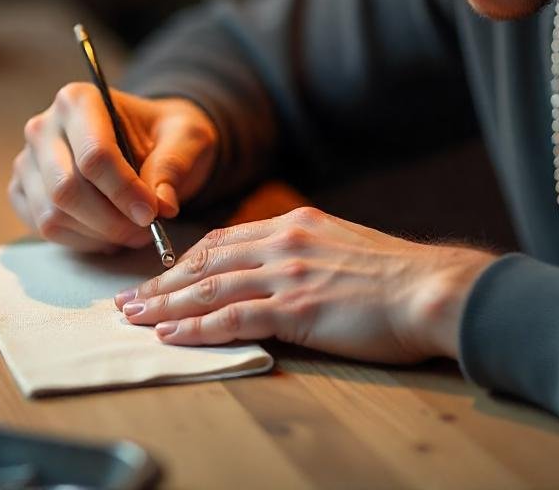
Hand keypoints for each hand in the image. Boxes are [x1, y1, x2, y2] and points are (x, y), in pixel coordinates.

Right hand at [9, 85, 217, 252]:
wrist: (145, 140)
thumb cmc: (163, 135)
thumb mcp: (186, 137)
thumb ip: (174, 165)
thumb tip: (161, 205)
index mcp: (79, 100)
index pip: (94, 155)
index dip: (124, 192)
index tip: (153, 214)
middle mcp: (44, 127)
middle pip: (66, 189)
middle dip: (112, 221)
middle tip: (146, 231)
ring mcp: (28, 161)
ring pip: (53, 214)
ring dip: (99, 234)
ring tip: (133, 232)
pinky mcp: (23, 191)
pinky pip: (45, 228)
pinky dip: (82, 241)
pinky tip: (109, 233)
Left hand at [114, 207, 496, 363]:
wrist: (431, 288)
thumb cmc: (397, 277)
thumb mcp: (345, 246)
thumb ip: (306, 252)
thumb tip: (282, 271)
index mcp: (295, 224)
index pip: (224, 241)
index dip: (185, 261)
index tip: (159, 276)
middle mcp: (285, 242)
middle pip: (206, 262)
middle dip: (162, 283)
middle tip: (127, 299)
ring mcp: (288, 273)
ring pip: (210, 288)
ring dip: (166, 305)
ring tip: (134, 319)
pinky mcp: (296, 307)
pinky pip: (233, 317)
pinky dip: (197, 326)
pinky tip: (171, 334)